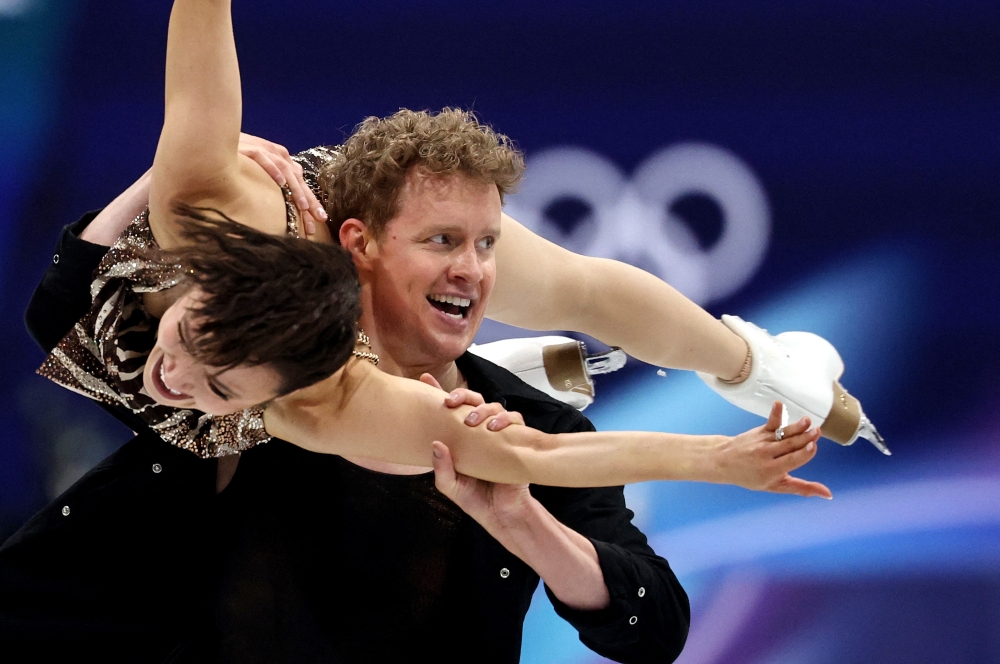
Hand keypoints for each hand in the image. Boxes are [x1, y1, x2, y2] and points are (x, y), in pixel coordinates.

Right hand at [237, 133, 326, 234]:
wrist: (218, 135)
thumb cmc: (239, 154)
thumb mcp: (261, 164)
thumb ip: (278, 172)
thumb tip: (292, 182)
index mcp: (282, 159)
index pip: (300, 182)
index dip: (311, 201)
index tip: (319, 219)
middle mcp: (277, 154)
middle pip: (298, 179)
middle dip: (310, 200)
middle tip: (319, 217)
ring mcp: (264, 150)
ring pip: (286, 171)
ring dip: (295, 189)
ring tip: (303, 207)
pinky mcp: (250, 148)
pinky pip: (264, 159)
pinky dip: (273, 170)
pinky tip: (280, 183)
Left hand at [417, 373, 530, 525]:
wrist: (502, 514)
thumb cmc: (475, 499)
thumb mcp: (450, 485)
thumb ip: (441, 468)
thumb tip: (437, 443)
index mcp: (462, 439)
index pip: (451, 411)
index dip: (439, 392)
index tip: (424, 379)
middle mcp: (480, 433)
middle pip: (474, 401)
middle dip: (462, 394)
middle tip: (449, 402)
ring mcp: (499, 435)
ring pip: (494, 406)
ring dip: (483, 408)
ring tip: (472, 421)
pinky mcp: (516, 440)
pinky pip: (515, 420)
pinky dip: (506, 419)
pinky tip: (494, 428)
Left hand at [718, 402, 831, 498]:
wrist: (724, 462)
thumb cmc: (753, 477)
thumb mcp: (777, 486)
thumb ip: (802, 488)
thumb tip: (828, 494)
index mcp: (771, 471)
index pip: (790, 461)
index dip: (802, 454)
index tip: (814, 446)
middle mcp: (766, 455)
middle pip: (789, 445)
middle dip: (804, 438)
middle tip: (817, 431)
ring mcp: (763, 441)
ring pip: (783, 434)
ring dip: (796, 426)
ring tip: (807, 421)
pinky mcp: (760, 431)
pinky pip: (770, 423)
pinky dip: (775, 413)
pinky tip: (779, 404)